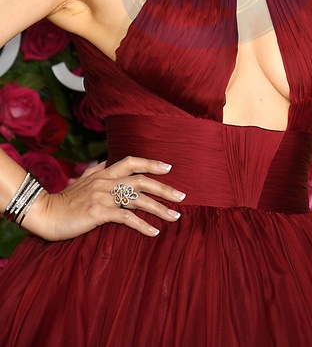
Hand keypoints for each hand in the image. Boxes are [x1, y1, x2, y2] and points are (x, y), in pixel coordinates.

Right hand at [27, 156, 185, 240]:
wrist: (45, 213)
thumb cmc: (63, 200)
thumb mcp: (80, 181)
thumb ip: (94, 172)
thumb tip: (102, 162)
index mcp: (104, 173)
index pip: (132, 162)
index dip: (151, 163)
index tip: (168, 167)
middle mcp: (106, 181)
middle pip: (142, 181)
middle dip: (165, 188)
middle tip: (182, 196)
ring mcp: (103, 196)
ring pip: (139, 199)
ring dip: (160, 209)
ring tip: (175, 216)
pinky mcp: (99, 212)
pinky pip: (127, 218)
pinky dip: (142, 225)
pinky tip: (154, 232)